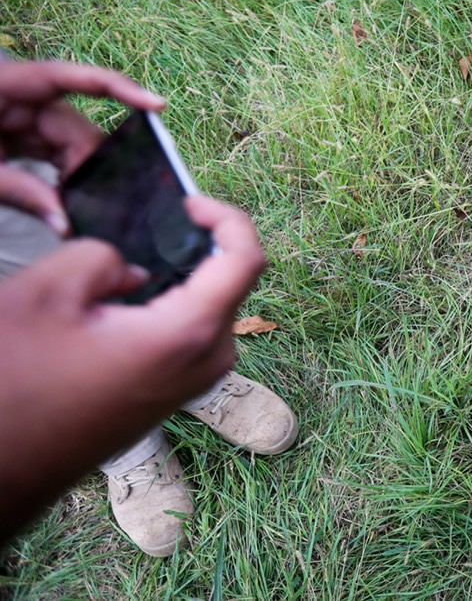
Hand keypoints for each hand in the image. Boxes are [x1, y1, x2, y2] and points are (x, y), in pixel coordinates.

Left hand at [0, 60, 165, 232]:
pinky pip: (47, 150)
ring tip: (79, 207)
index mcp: (4, 87)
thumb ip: (20, 193)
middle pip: (71, 123)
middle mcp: (16, 96)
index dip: (117, 88)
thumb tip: (66, 222)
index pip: (69, 78)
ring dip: (75, 174)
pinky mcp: (11, 132)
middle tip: (96, 205)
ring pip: (64, 141)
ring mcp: (14, 114)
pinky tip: (66, 199)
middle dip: (88, 163)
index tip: (156, 105)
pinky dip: (58, 174)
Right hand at [0, 195, 263, 539]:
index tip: (187, 202)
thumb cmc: (16, 387)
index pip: (246, 258)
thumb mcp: (45, 296)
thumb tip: (132, 269)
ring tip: (133, 254)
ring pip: (207, 308)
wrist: (2, 470)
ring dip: (179, 277)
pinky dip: (168, 305)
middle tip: (154, 220)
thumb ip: (101, 257)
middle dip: (197, 246)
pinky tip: (123, 297)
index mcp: (189, 334)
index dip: (227, 218)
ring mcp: (192, 384)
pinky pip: (187, 334)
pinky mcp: (171, 395)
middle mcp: (206, 362)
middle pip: (229, 282)